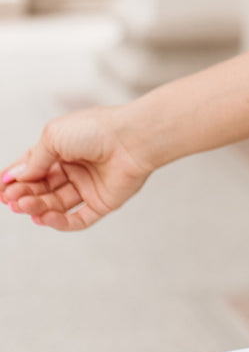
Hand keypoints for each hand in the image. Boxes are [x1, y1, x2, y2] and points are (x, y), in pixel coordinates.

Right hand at [0, 104, 154, 230]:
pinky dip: (59, 222)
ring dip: (38, 206)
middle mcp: (75, 167)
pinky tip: (43, 218)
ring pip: (56, 203)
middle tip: (10, 200)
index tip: (0, 189)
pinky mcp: (102, 202)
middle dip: (25, 194)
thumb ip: (34, 160)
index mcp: (63, 148)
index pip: (34, 167)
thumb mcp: (54, 137)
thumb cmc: (96, 129)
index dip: (16, 178)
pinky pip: (78, 218)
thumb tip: (16, 176)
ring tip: (23, 206)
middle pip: (43, 187)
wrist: (132, 138)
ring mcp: (88, 186)